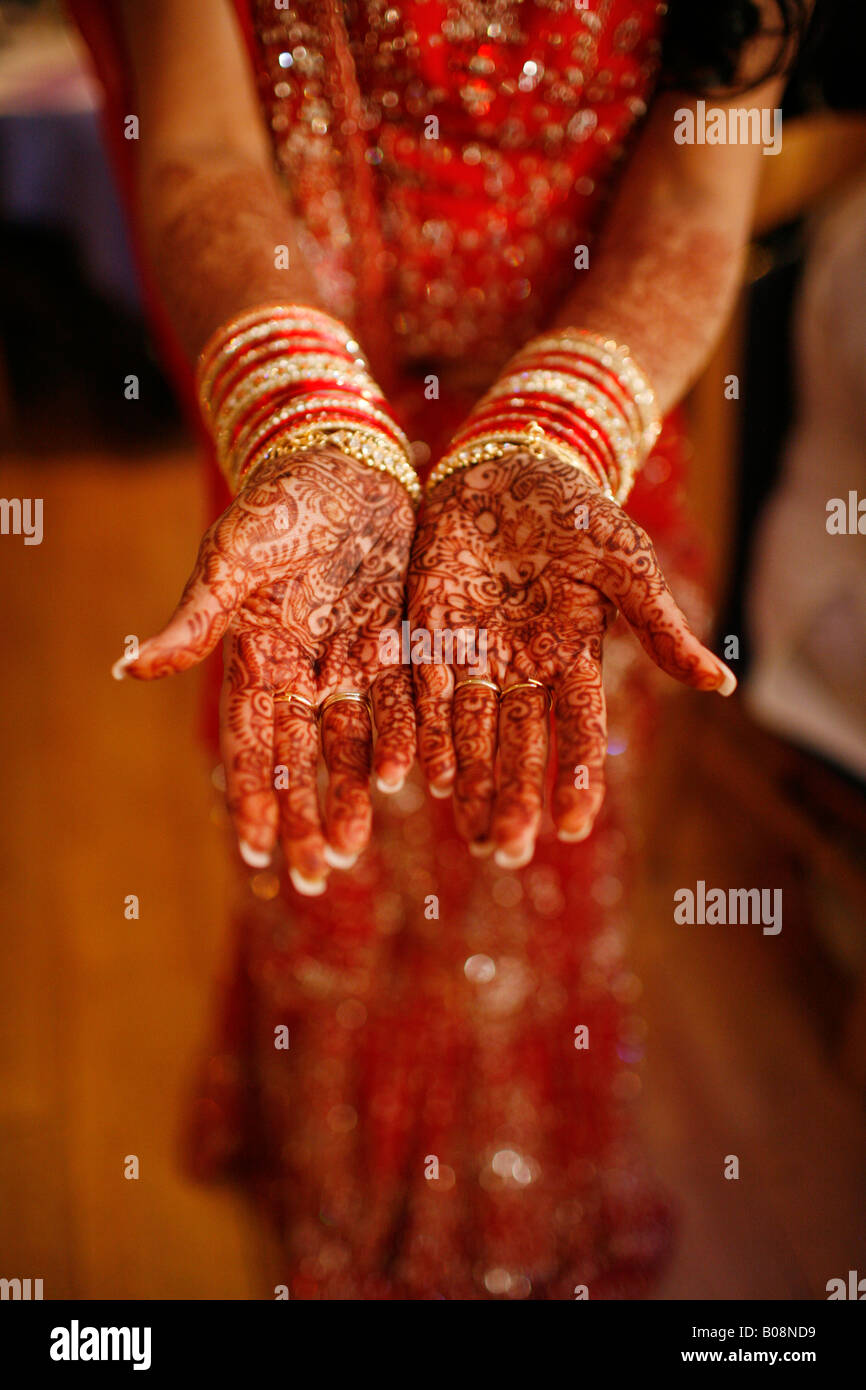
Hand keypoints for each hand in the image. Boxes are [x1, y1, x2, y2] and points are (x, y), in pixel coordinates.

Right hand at [113, 449, 415, 892]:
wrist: (344, 462)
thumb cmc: (276, 504)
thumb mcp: (231, 556)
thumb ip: (197, 617)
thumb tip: (132, 669)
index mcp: (258, 656)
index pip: (251, 743)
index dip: (252, 796)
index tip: (253, 853)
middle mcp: (306, 670)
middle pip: (303, 758)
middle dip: (304, 816)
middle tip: (311, 875)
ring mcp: (355, 660)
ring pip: (354, 742)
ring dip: (351, 794)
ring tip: (351, 848)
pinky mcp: (400, 641)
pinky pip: (405, 702)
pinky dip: (407, 740)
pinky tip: (414, 782)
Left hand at [408, 450, 734, 866]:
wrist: (508, 465)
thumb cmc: (575, 511)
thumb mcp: (624, 563)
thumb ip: (659, 626)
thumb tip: (722, 687)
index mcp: (572, 658)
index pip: (578, 731)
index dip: (576, 778)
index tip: (572, 829)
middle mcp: (522, 669)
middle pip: (518, 746)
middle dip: (514, 798)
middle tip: (507, 851)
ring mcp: (474, 654)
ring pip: (469, 732)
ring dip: (467, 783)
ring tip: (469, 832)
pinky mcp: (429, 633)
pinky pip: (424, 691)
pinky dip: (423, 732)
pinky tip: (422, 775)